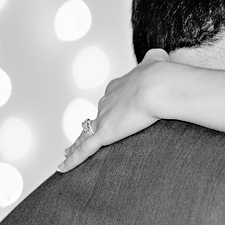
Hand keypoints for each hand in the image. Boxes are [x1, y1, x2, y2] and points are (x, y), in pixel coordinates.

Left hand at [57, 48, 169, 171]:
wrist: (158, 86)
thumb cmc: (161, 75)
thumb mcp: (158, 61)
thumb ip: (156, 59)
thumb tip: (159, 55)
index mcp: (119, 86)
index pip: (109, 98)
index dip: (107, 105)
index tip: (106, 110)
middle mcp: (107, 101)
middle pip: (94, 116)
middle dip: (90, 125)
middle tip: (84, 134)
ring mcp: (103, 118)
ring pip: (84, 134)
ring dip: (76, 143)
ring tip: (67, 152)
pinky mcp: (104, 134)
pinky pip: (85, 150)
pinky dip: (73, 160)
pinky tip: (62, 168)